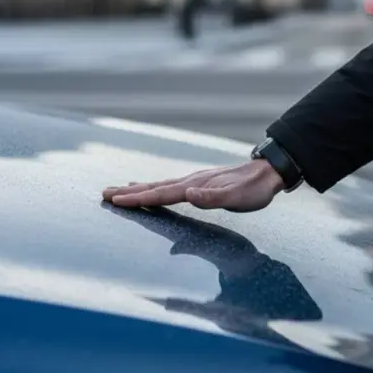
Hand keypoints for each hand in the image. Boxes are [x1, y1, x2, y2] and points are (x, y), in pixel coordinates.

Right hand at [102, 159, 283, 211]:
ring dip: (136, 189)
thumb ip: (213, 197)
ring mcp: (192, 181)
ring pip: (158, 185)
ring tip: (117, 190)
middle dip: (128, 192)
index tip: (117, 200)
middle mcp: (190, 182)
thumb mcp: (238, 197)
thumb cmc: (254, 190)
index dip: (138, 198)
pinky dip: (151, 186)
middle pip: (153, 187)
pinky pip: (167, 186)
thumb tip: (188, 194)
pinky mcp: (197, 183)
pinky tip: (147, 186)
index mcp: (195, 187)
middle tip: (104, 194)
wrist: (267, 173)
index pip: (161, 193)